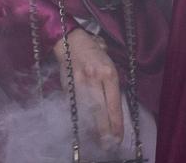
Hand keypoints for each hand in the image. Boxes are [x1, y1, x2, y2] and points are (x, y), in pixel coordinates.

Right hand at [53, 28, 123, 146]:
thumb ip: (112, 84)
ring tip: (98, 141)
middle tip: (109, 144)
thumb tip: (113, 109)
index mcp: (108, 73)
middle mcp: (94, 79)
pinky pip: (75, 107)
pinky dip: (81, 119)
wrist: (71, 41)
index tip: (118, 137)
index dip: (116, 124)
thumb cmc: (95, 51)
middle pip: (100, 111)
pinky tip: (85, 128)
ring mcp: (79, 83)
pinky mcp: (67, 87)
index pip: (114, 104)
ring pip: (87, 112)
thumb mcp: (110, 64)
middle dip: (105, 131)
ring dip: (92, 128)